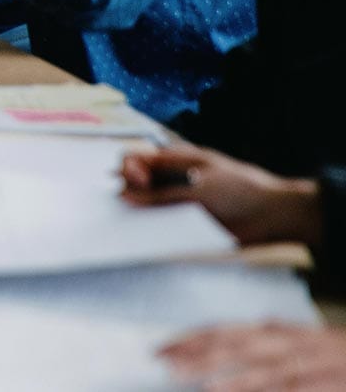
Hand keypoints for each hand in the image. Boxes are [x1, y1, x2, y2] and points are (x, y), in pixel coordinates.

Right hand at [119, 144, 322, 247]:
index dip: (128, 169)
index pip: (135, 159)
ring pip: (145, 208)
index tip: (137, 183)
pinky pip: (161, 227)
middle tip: (130, 209)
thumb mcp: (200, 188)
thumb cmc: (239, 190)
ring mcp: (176, 202)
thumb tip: (126, 196)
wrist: (273, 215)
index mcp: (173, 160)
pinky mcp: (184, 224)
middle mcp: (170, 179)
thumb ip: (162, 194)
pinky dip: (154, 233)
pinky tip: (151, 240)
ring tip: (136, 229)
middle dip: (128, 194)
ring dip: (139, 217)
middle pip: (135, 184)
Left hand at [161, 323, 345, 389]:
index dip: (189, 339)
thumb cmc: (330, 350)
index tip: (159, 349)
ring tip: (194, 381)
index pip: (221, 332)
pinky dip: (262, 390)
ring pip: (258, 367)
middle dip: (196, 355)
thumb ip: (265, 335)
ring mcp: (302, 362)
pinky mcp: (320, 382)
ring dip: (224, 374)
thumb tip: (230, 335)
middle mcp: (282, 342)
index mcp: (271, 331)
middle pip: (231, 346)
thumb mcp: (293, 337)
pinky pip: (287, 387)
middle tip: (164, 364)